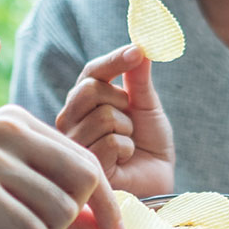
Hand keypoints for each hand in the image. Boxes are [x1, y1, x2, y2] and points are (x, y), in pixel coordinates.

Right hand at [57, 45, 174, 196]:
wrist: (157, 183)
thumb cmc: (149, 147)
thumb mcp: (147, 107)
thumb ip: (139, 79)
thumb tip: (142, 45)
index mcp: (84, 103)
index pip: (92, 73)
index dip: (114, 61)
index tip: (137, 52)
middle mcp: (71, 121)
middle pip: (90, 90)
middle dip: (121, 102)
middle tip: (131, 121)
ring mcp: (73, 144)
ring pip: (103, 117)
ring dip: (127, 131)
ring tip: (128, 146)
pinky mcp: (83, 166)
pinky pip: (110, 142)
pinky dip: (126, 149)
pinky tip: (124, 161)